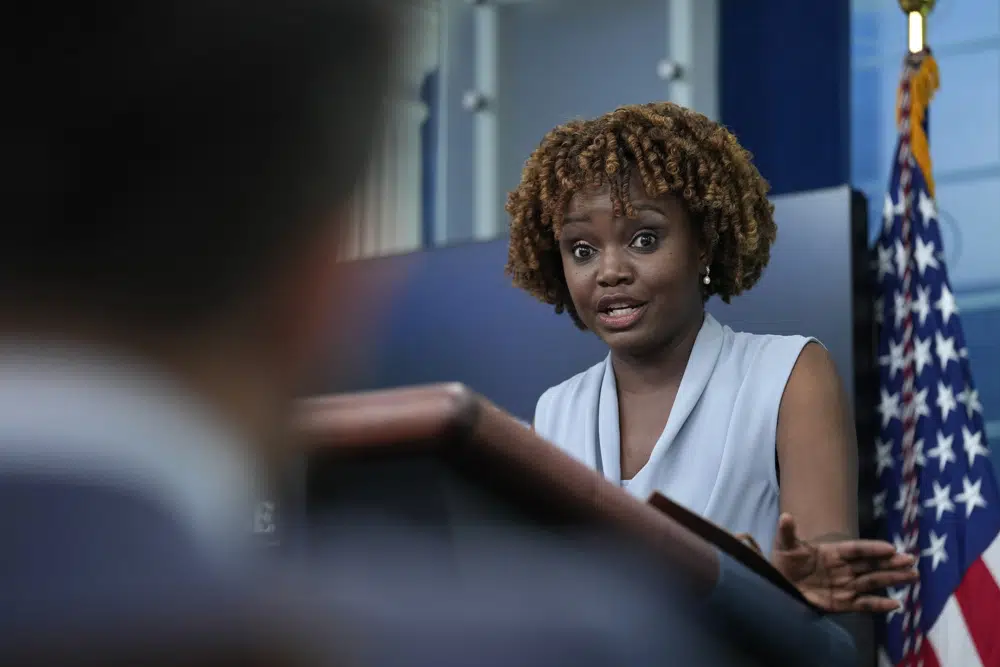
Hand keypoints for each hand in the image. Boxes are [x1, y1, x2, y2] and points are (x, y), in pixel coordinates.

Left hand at [770, 513, 918, 613]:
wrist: (780, 584)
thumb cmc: (785, 561)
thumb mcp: (785, 545)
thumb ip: (787, 532)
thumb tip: (785, 516)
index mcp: (833, 552)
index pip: (856, 550)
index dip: (872, 548)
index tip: (890, 548)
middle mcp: (844, 568)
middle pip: (871, 565)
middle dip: (891, 563)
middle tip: (911, 561)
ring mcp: (845, 585)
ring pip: (873, 581)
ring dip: (892, 579)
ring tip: (912, 576)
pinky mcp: (843, 602)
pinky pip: (864, 604)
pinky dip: (879, 604)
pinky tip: (896, 604)